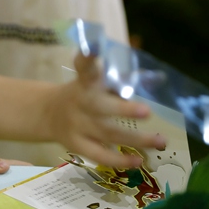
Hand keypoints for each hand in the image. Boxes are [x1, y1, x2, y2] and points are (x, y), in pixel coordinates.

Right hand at [46, 54, 165, 168]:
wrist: (48, 114)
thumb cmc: (82, 93)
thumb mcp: (95, 81)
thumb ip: (121, 79)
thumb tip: (157, 78)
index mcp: (85, 82)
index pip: (84, 68)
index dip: (88, 57)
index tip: (94, 47)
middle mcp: (80, 101)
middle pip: (99, 106)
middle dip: (123, 109)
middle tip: (148, 111)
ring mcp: (77, 125)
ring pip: (106, 133)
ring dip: (135, 139)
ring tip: (160, 141)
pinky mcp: (77, 145)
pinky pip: (99, 155)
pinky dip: (119, 159)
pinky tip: (139, 160)